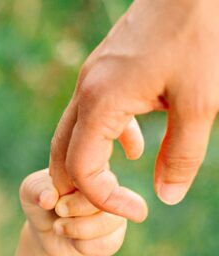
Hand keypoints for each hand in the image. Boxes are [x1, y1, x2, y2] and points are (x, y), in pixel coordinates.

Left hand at [20, 169, 126, 255]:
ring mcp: (116, 213)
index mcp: (93, 169)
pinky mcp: (115, 237)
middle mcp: (111, 189)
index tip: (56, 196)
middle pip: (106, 197)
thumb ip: (37, 189)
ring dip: (78, 228)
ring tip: (59, 227)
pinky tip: (73, 241)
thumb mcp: (31, 192)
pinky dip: (83, 246)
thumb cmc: (41, 204)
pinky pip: (105, 243)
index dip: (73, 188)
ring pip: (109, 221)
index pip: (95, 173)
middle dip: (76, 208)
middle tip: (59, 210)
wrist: (46, 234)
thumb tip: (49, 198)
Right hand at [50, 0, 218, 221]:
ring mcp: (91, 77)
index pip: (81, 170)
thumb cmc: (201, 36)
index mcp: (100, 103)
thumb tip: (166, 198)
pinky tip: (135, 146)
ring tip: (118, 185)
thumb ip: (183, 154)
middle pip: (61, 155)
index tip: (138, 211)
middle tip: (108, 209)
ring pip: (73, 134)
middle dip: (79, 189)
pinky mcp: (105, 68)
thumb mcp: (201, 103)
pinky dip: (104, 138)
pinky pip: (90, 113)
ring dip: (90, 164)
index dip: (104, 199)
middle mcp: (86, 91)